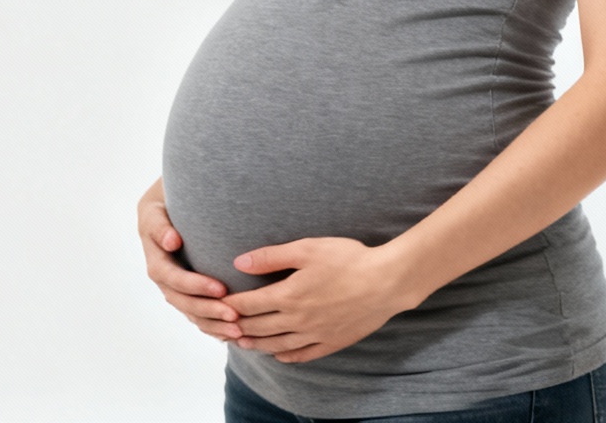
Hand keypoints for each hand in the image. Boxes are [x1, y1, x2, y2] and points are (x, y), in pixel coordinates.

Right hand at [136, 178, 240, 340]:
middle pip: (180, 299)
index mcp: (154, 253)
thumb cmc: (170, 198)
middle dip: (207, 309)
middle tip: (234, 315)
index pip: (170, 276)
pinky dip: (214, 326)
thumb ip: (160, 224)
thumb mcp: (157, 206)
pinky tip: (235, 334)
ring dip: (213, 323)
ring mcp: (173, 285)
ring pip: (189, 312)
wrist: (174, 201)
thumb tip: (172, 242)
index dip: (193, 285)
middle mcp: (161, 273)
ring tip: (238, 331)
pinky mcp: (186, 291)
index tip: (220, 288)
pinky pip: (197, 315)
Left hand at [222, 237, 416, 363]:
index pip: (248, 305)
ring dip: (256, 344)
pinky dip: (287, 356)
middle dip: (237, 327)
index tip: (217, 305)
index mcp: (288, 296)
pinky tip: (279, 354)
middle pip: (258, 328)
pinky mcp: (332, 342)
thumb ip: (271, 257)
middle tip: (222, 327)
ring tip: (242, 343)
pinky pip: (304, 355)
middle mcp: (298, 320)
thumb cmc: (348, 259)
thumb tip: (238, 262)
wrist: (388, 282)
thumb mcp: (306, 249)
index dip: (230, 306)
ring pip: (277, 345)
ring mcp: (315, 334)